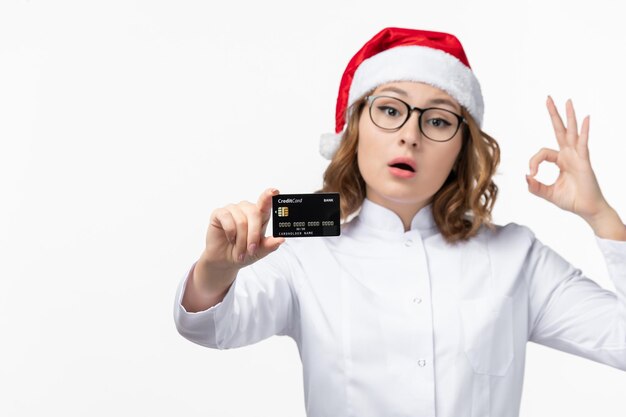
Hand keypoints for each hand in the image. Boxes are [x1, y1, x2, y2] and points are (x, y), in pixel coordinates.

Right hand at [201, 188, 284, 270]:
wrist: (225, 260)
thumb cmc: (244, 252)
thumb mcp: (259, 251)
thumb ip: (270, 244)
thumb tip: (282, 239)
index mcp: (259, 215)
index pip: (265, 203)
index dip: (269, 196)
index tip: (275, 191)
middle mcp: (246, 208)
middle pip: (254, 214)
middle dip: (253, 235)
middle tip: (251, 250)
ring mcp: (232, 209)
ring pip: (241, 221)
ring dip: (241, 240)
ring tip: (240, 252)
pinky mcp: (219, 213)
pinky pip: (227, 219)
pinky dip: (230, 233)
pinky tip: (230, 239)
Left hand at [526, 96, 609, 220]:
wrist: (588, 209)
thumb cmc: (571, 200)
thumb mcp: (548, 193)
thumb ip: (535, 187)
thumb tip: (525, 176)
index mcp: (560, 160)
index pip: (542, 153)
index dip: (533, 162)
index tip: (531, 174)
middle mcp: (569, 155)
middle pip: (560, 130)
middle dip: (554, 114)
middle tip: (548, 98)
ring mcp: (577, 156)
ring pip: (572, 133)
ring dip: (569, 116)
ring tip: (567, 101)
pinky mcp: (584, 161)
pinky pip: (583, 143)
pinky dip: (584, 131)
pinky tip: (585, 118)